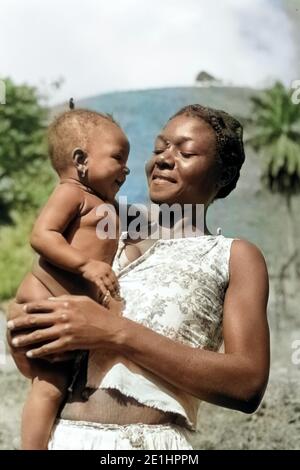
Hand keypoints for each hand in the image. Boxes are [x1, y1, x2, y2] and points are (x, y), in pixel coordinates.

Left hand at [6, 295, 124, 358]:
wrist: (111, 329)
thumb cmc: (98, 313)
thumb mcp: (83, 300)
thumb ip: (65, 299)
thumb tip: (49, 301)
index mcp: (66, 304)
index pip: (41, 305)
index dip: (29, 308)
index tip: (21, 310)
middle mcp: (63, 316)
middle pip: (35, 320)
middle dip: (20, 323)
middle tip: (9, 325)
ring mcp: (65, 330)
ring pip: (39, 335)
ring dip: (25, 339)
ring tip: (15, 341)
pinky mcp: (68, 343)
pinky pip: (49, 348)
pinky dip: (38, 351)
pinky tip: (30, 352)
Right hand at [80, 260, 118, 298]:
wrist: (84, 263)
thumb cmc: (92, 265)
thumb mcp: (102, 266)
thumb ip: (106, 271)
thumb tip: (110, 278)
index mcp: (109, 268)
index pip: (115, 277)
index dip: (117, 284)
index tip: (118, 289)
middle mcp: (106, 271)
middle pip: (113, 281)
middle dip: (116, 288)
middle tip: (118, 294)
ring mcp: (101, 274)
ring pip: (109, 284)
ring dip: (112, 291)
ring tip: (114, 296)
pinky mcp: (96, 278)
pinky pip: (101, 285)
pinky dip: (104, 290)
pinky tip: (106, 295)